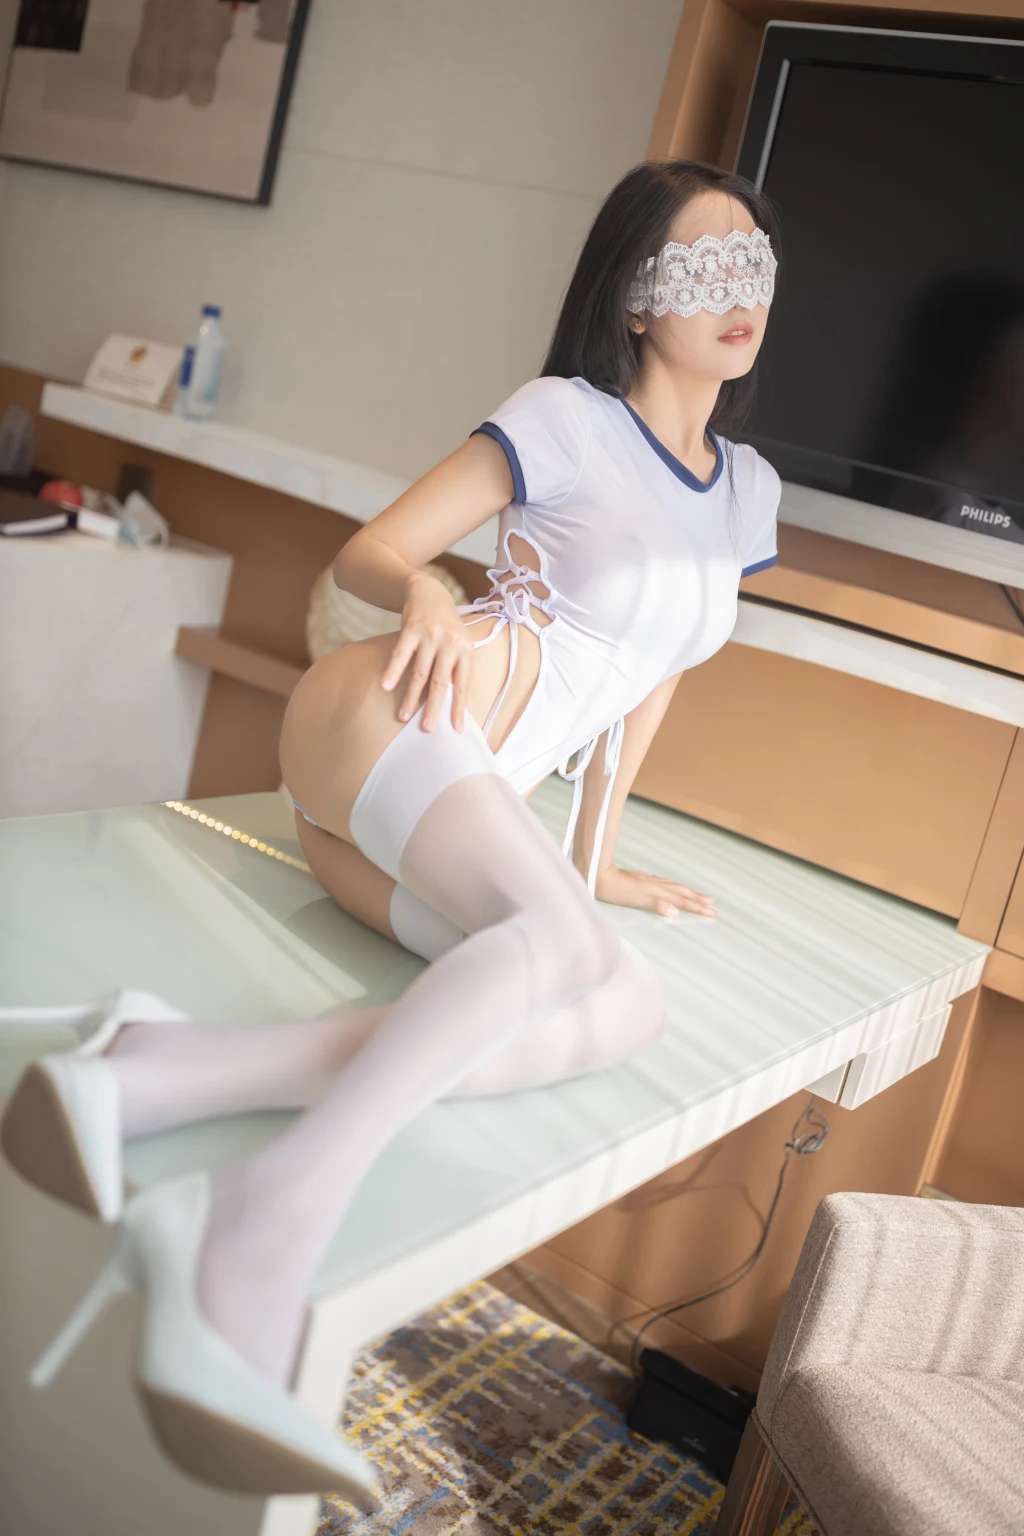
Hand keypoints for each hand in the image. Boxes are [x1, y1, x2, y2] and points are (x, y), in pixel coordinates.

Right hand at [379, 571, 474, 730]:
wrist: (430, 592)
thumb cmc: (446, 627)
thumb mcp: (458, 645)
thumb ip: (456, 670)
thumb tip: (453, 705)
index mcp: (465, 651)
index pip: (462, 685)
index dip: (459, 708)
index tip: (455, 729)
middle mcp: (450, 643)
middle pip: (440, 682)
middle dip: (433, 708)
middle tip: (427, 729)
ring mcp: (431, 636)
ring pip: (419, 672)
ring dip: (410, 696)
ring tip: (403, 716)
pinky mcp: (412, 629)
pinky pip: (401, 654)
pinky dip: (393, 671)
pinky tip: (386, 686)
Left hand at [593, 865, 716, 917]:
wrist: (599, 875)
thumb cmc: (614, 891)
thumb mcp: (635, 900)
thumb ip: (655, 905)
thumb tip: (675, 911)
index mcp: (656, 892)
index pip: (681, 901)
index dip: (697, 907)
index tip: (712, 913)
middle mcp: (655, 885)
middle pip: (682, 892)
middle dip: (698, 899)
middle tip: (713, 905)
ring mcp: (649, 881)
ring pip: (674, 886)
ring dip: (689, 892)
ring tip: (700, 895)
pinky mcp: (642, 879)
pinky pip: (665, 883)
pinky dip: (674, 886)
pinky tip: (672, 886)